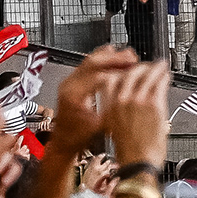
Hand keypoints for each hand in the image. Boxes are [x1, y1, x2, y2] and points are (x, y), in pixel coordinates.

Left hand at [42, 44, 137, 164]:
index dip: (118, 74)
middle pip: (92, 62)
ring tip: (127, 57)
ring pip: (90, 59)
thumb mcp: (99, 126)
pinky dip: (103, 59)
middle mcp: (69, 85)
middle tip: (132, 58)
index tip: (133, 73)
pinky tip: (115, 58)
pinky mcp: (73, 80)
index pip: (97, 77)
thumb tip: (131, 97)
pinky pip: (88, 63)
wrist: (64, 140)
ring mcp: (69, 81)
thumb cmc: (78, 136)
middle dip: (115, 58)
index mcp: (74, 95)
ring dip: (110, 56)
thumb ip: (113, 110)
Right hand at [106, 58, 170, 169]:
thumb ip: (119, 110)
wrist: (138, 163)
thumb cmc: (129, 151)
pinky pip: (160, 82)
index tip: (129, 69)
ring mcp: (138, 100)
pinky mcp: (154, 104)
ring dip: (156, 68)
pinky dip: (164, 76)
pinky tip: (167, 75)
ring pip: (147, 75)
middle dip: (140, 67)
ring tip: (161, 66)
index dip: (123, 71)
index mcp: (109, 107)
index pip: (112, 79)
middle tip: (148, 67)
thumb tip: (127, 100)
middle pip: (130, 73)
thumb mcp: (114, 128)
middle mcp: (121, 101)